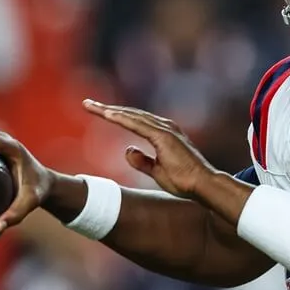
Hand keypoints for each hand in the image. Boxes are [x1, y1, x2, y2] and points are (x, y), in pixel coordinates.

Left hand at [83, 100, 216, 198]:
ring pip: (131, 116)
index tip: (99, 112)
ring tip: (90, 106)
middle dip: (107, 109)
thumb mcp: (157, 172)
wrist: (202, 185)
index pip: (134, 121)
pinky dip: (121, 118)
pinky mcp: (163, 136)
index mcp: (163, 134)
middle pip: (130, 115)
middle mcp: (164, 127)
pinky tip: (107, 114)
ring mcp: (165, 129)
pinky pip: (137, 124)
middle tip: (87, 104)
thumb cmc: (184, 181)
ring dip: (110, 110)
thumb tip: (126, 149)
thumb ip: (141, 161)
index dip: (116, 116)